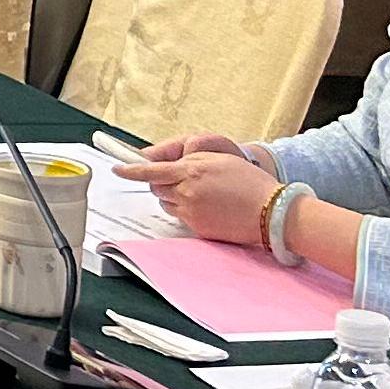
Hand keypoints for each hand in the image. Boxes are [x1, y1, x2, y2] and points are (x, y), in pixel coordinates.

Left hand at [124, 137, 275, 246]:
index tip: (117, 169)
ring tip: (204, 195)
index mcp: (190, 172)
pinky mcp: (198, 229)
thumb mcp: (219, 159)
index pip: (150, 171)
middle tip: (184, 180)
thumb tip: (172, 166)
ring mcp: (191, 213)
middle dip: (164, 183)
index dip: (130, 170)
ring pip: (168, 203)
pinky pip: (183, 218)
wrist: (271, 211)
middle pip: (157, 188)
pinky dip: (189, 211)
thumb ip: (191, 161)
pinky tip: (211, 208)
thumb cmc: (250, 182)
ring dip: (176, 197)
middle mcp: (186, 193)